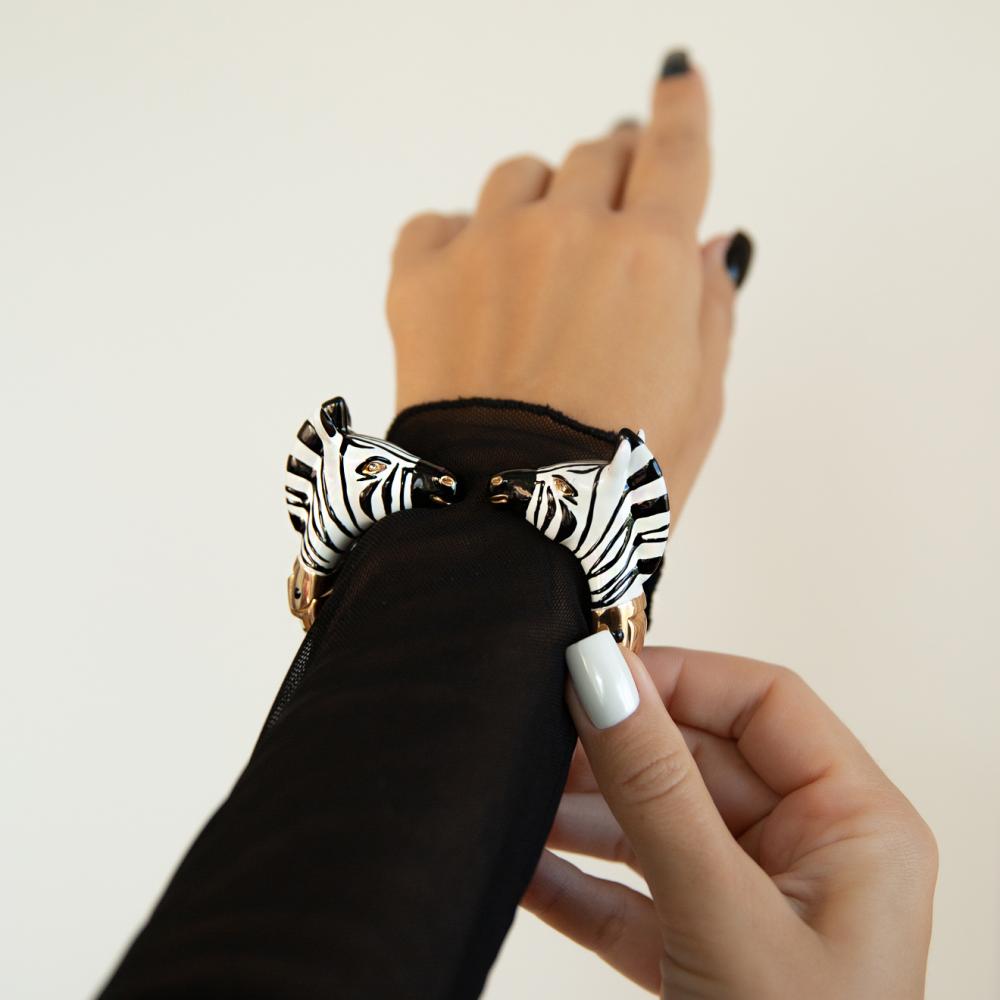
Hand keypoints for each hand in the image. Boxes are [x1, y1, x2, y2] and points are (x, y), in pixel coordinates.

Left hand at [385, 51, 752, 518]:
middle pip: (597, 155)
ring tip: (538, 270)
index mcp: (651, 258)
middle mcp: (571, 230)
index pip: (676, 151)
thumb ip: (710, 309)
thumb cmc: (614, 480)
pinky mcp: (420, 277)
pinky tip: (472, 288)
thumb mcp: (699, 402)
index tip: (677, 78)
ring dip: (538, 204)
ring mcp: (489, 246)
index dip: (681, 107)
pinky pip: (440, 223)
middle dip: (612, 178)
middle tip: (610, 219)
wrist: (507, 524)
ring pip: (520, 176)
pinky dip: (459, 243)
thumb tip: (714, 246)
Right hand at [522, 636, 937, 998]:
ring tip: (515, 798)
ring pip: (656, 824)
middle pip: (698, 760)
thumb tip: (601, 677)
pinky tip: (520, 864)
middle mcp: (808, 854)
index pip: (764, 704)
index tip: (597, 669)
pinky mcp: (698, 949)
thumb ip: (657, 793)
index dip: (680, 677)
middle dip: (613, 752)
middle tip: (539, 732)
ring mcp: (751, 901)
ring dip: (581, 815)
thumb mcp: (724, 916)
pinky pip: (630, 892)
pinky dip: (575, 880)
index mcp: (855, 826)